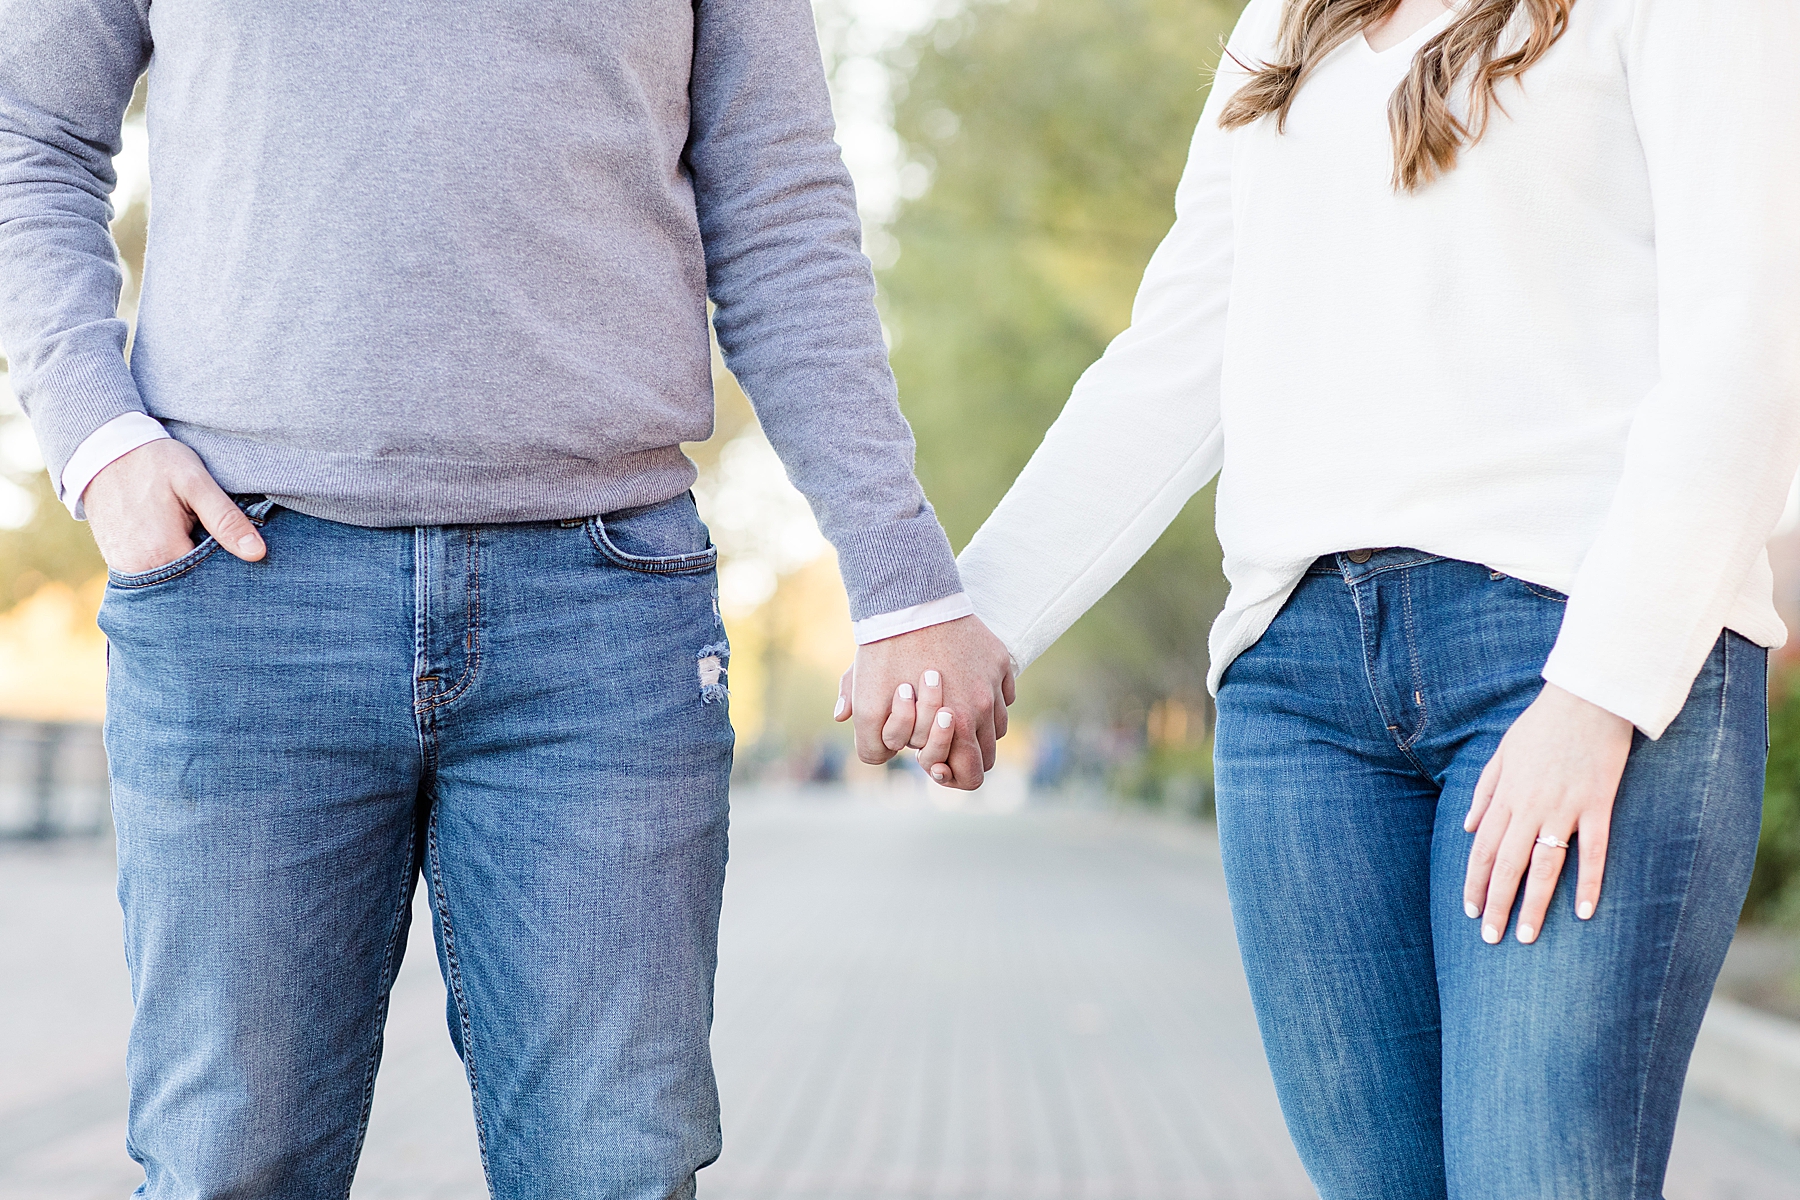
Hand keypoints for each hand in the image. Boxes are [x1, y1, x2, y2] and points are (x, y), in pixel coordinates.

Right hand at [84, 438, 266, 573]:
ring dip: (192, 570)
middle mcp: (140, 569)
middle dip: (211, 574)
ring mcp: (125, 568)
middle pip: (191, 586)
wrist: (103, 451)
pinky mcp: (118, 563)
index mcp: (163, 552)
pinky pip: (154, 575)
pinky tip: (182, 543)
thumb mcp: (196, 482)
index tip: (243, 557)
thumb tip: (257, 553)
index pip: (211, 581)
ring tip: (199, 539)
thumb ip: (225, 519)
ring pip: (174, 583)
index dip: (231, 570)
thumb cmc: (154, 462)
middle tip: (219, 542)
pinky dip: (172, 566)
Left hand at [833, 615, 1014, 789]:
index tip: (931, 762)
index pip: (973, 777)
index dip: (951, 776)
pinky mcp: (997, 657)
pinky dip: (987, 697)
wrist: (906, 598)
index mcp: (958, 725)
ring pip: (998, 723)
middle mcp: (985, 706)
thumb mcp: (866, 703)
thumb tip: (882, 755)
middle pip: (988, 753)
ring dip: (976, 726)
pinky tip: (962, 687)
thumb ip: (870, 743)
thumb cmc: (885, 653)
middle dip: (963, 753)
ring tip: (948, 711)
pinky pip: (1004, 691)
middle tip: (936, 737)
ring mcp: (995, 680)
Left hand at [1462, 683, 1633, 944]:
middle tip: (1490, 938)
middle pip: (1507, 864)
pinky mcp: (1598, 805)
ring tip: (1527, 936)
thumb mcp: (1502, 753)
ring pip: (1544, 865)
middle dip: (1496, 903)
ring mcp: (1564, 808)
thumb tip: (1469, 826)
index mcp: (1505, 795)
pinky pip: (1594, 851)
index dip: (1475, 882)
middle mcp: (1529, 806)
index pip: (1483, 849)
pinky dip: (1590, 882)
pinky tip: (1585, 912)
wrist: (1587, 697)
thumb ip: (1484, 791)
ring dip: (1534, 904)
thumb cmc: (1543, 724)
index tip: (1469, 911)